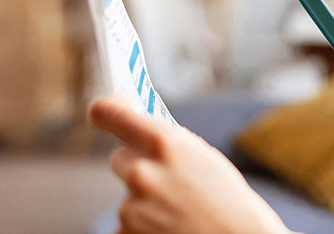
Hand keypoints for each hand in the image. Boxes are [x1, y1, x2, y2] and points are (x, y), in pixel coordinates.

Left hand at [89, 97, 295, 233]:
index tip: (104, 113)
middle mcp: (142, 172)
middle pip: (120, 158)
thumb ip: (169, 144)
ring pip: (128, 196)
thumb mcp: (204, 159)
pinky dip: (143, 229)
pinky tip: (169, 230)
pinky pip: (127, 224)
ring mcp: (131, 208)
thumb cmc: (230, 204)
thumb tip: (139, 131)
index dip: (105, 112)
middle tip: (167, 184)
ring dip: (145, 203)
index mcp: (164, 143)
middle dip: (138, 167)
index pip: (110, 113)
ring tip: (178, 214)